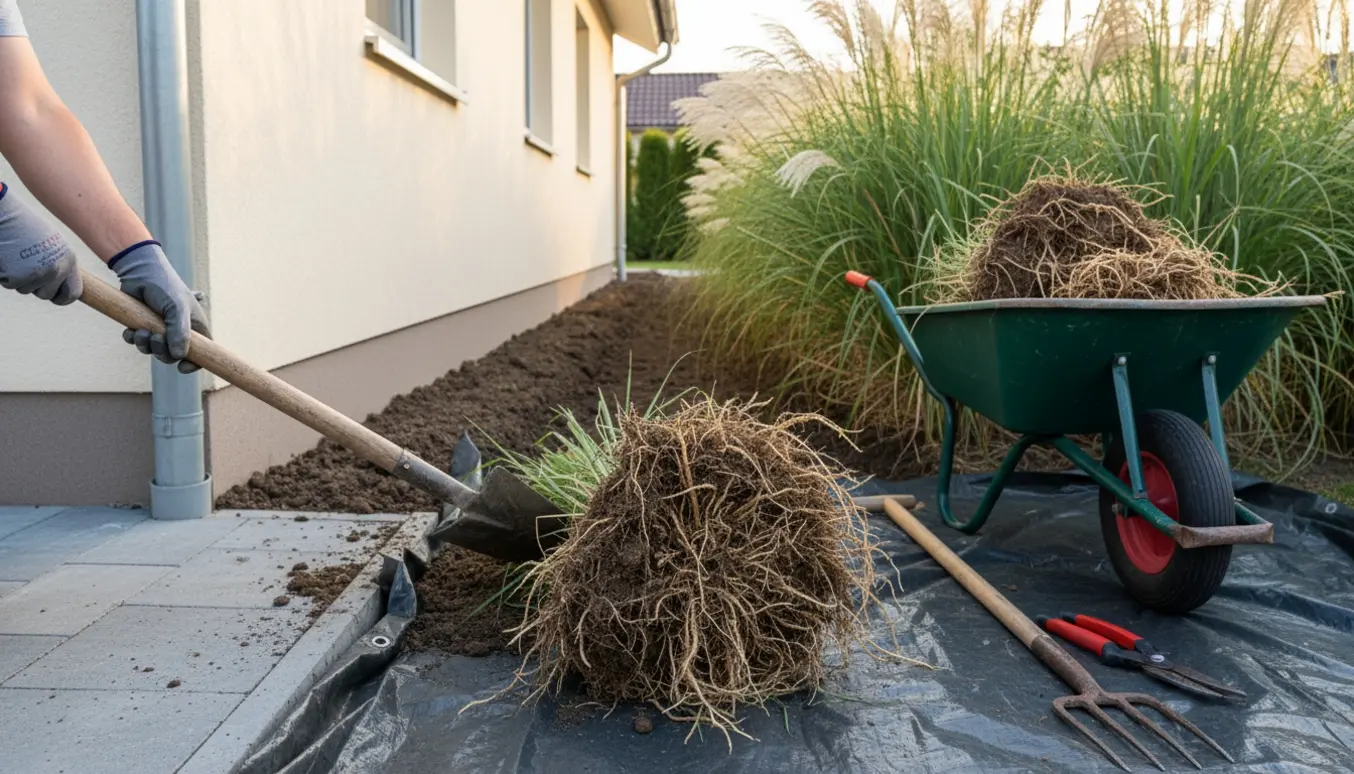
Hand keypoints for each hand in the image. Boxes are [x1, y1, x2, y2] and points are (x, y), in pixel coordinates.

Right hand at [0, 183, 82, 304]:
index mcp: (69, 261)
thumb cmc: (26, 227)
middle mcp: (57, 270)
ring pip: (26, 290)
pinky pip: (10, 284)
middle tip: (27, 266)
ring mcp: (38, 274)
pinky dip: (6, 275)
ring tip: (17, 256)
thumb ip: (59, 264)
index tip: (55, 298)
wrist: (5, 215)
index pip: (73, 293)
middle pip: (46, 295)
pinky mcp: (18, 276)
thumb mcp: (52, 244)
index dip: (62, 299)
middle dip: (35, 286)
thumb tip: (63, 285)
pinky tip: (7, 258)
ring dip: (19, 278)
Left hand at [109, 240, 210, 373]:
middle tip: (155, 337)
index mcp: (194, 327)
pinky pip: (137, 343)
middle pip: (173, 356)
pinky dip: (133, 339)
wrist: (139, 271)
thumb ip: (179, 332)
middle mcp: (178, 330)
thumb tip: (178, 356)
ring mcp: (159, 329)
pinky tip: (131, 329)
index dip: (194, 363)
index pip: (201, 352)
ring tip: (141, 331)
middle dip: (162, 351)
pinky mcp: (142, 326)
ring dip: (145, 345)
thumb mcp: (177, 308)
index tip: (182, 367)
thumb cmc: (165, 286)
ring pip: (153, 351)